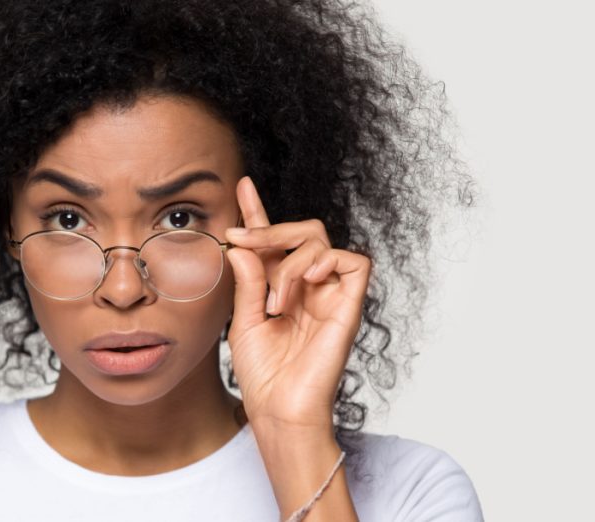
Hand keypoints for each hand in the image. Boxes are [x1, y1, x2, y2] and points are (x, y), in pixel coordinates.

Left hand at [224, 176, 371, 432]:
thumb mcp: (242, 320)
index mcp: (281, 286)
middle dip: (268, 228)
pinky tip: (303, 284)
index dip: (259, 211)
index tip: (242, 185)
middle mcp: (308, 285)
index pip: (274, 240)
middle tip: (239, 240)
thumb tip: (241, 243)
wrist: (278, 409)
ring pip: (320, 241)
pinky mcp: (350, 306)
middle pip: (302, 230)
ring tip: (274, 300)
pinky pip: (355, 262)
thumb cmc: (262, 374)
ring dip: (288, 261)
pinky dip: (326, 262)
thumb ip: (247, 280)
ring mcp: (330, 294)